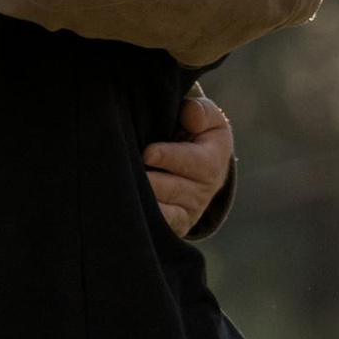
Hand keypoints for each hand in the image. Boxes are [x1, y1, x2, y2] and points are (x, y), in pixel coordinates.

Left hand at [144, 87, 232, 240]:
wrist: (200, 162)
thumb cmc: (196, 133)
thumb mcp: (205, 117)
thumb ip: (200, 111)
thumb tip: (191, 115)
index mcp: (213, 158)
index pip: (196, 162)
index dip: (171, 157)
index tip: (148, 152)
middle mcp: (206, 188)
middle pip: (178, 189)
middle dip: (154, 182)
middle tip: (133, 174)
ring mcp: (192, 209)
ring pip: (168, 211)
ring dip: (147, 201)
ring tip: (125, 190)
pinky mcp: (179, 223)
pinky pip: (165, 226)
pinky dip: (149, 220)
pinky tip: (132, 209)